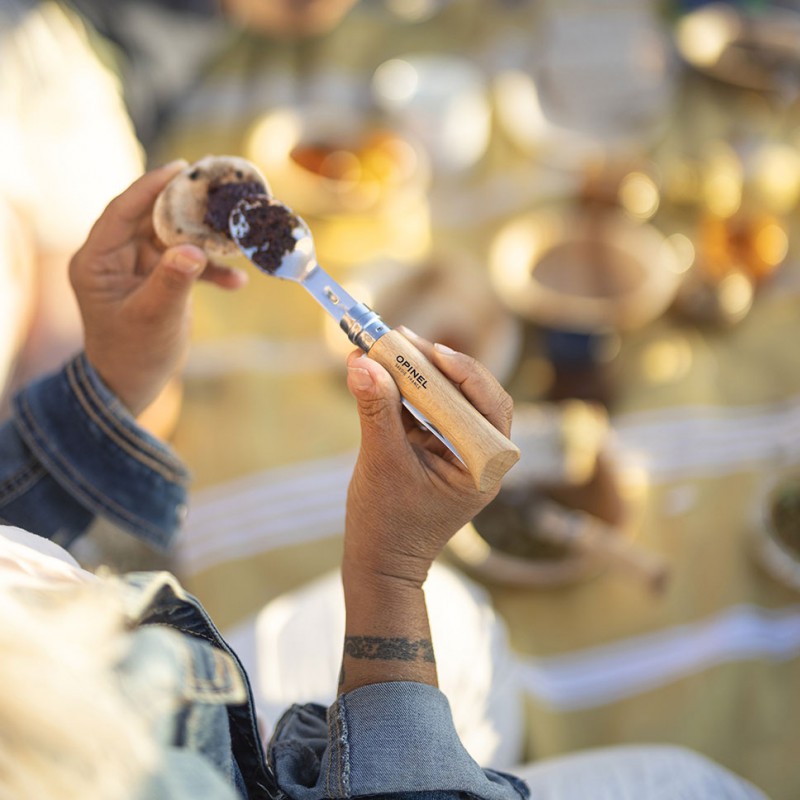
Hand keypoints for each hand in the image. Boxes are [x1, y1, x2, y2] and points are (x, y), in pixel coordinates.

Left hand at [69, 160, 247, 415]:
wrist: (132, 384)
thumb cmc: (133, 354)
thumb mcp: (153, 318)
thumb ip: (172, 281)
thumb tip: (194, 251)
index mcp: (97, 260)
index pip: (122, 211)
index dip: (150, 187)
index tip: (181, 169)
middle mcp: (114, 257)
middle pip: (151, 218)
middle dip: (185, 207)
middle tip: (216, 190)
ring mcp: (137, 268)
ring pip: (173, 238)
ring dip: (204, 238)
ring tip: (234, 232)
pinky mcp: (158, 280)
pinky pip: (186, 264)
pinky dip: (211, 270)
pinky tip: (237, 281)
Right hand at [343, 327, 513, 588]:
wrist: (378, 563)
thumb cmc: (387, 524)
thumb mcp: (382, 463)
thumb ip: (376, 411)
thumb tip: (362, 363)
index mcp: (484, 467)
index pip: (489, 405)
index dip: (464, 373)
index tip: (433, 350)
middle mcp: (480, 455)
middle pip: (469, 394)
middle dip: (436, 366)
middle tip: (402, 339)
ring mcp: (458, 452)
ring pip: (447, 398)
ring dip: (419, 374)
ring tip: (388, 346)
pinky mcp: (436, 449)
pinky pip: (427, 410)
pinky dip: (406, 392)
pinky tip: (381, 371)